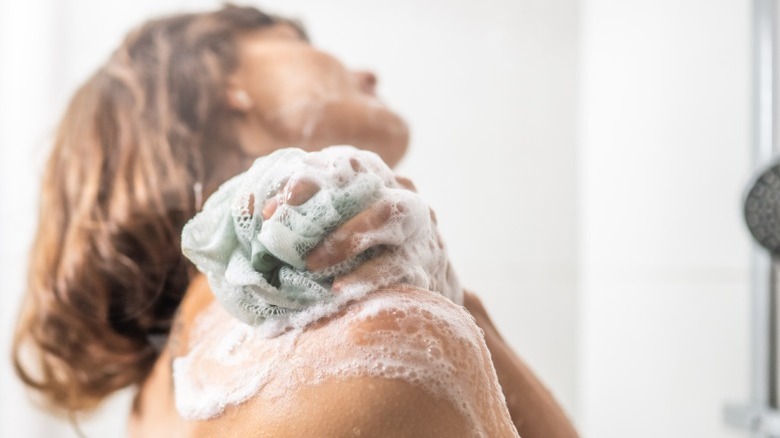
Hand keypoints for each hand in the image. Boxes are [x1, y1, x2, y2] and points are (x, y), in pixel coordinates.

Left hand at [261, 157, 460, 301]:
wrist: (425, 275)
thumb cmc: (367, 245)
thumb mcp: (342, 220)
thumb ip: (304, 212)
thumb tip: (256, 212)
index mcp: (375, 179)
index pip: (347, 164)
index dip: (313, 174)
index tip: (283, 196)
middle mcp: (399, 195)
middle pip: (368, 181)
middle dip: (326, 199)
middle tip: (283, 220)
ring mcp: (415, 230)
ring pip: (389, 216)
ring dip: (346, 237)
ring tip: (310, 263)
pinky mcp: (420, 266)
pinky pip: (396, 267)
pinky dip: (366, 277)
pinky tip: (338, 290)